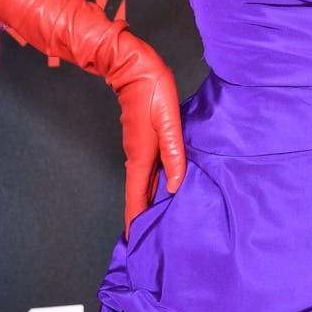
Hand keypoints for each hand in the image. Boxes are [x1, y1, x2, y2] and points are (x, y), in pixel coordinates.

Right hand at [106, 26, 185, 234]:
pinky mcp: (143, 139)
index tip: (136, 243)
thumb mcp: (168, 123)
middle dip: (143, 217)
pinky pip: (147, 170)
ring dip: (148, 201)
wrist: (135, 68)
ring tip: (160, 219)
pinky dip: (152, 184)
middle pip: (138, 195)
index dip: (136, 222)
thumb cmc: (152, 93)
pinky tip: (164, 186)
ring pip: (142, 182)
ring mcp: (138, 148)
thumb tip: (176, 186)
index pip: (136, 198)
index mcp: (141, 157)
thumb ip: (173, 154)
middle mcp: (136, 157)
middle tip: (151, 239)